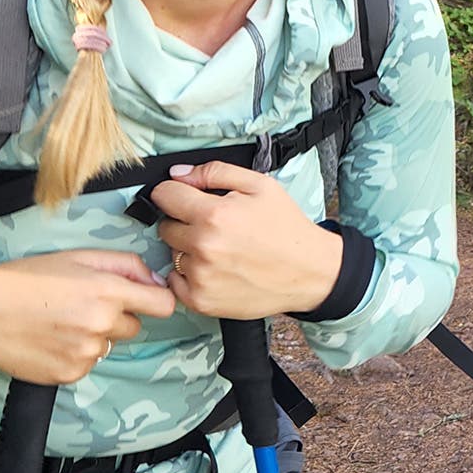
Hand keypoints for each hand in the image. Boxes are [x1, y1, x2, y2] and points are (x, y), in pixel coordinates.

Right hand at [0, 250, 176, 384]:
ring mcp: (86, 353)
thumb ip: (123, 264)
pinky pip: (86, 364)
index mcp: (107, 291)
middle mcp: (101, 325)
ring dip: (94, 336)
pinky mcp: (69, 374)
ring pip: (108, 346)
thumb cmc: (24, 278)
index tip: (144, 299)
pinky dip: (74, 355)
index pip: (163, 305)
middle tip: (83, 306)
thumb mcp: (77, 256)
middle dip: (117, 317)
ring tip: (59, 322)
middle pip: (134, 327)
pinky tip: (49, 340)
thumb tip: (154, 280)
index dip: (155, 300)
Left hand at [149, 161, 343, 319]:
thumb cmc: (286, 228)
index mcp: (214, 215)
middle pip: (164, 226)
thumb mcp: (260, 185)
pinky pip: (175, 282)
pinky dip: (189, 275)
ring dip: (188, 249)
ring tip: (219, 249)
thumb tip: (179, 174)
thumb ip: (215, 172)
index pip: (164, 195)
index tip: (184, 197)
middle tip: (212, 225)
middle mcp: (203, 247)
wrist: (309, 272)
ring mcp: (200, 277)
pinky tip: (214, 269)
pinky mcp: (202, 301)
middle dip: (183, 221)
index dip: (174, 192)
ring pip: (172, 254)